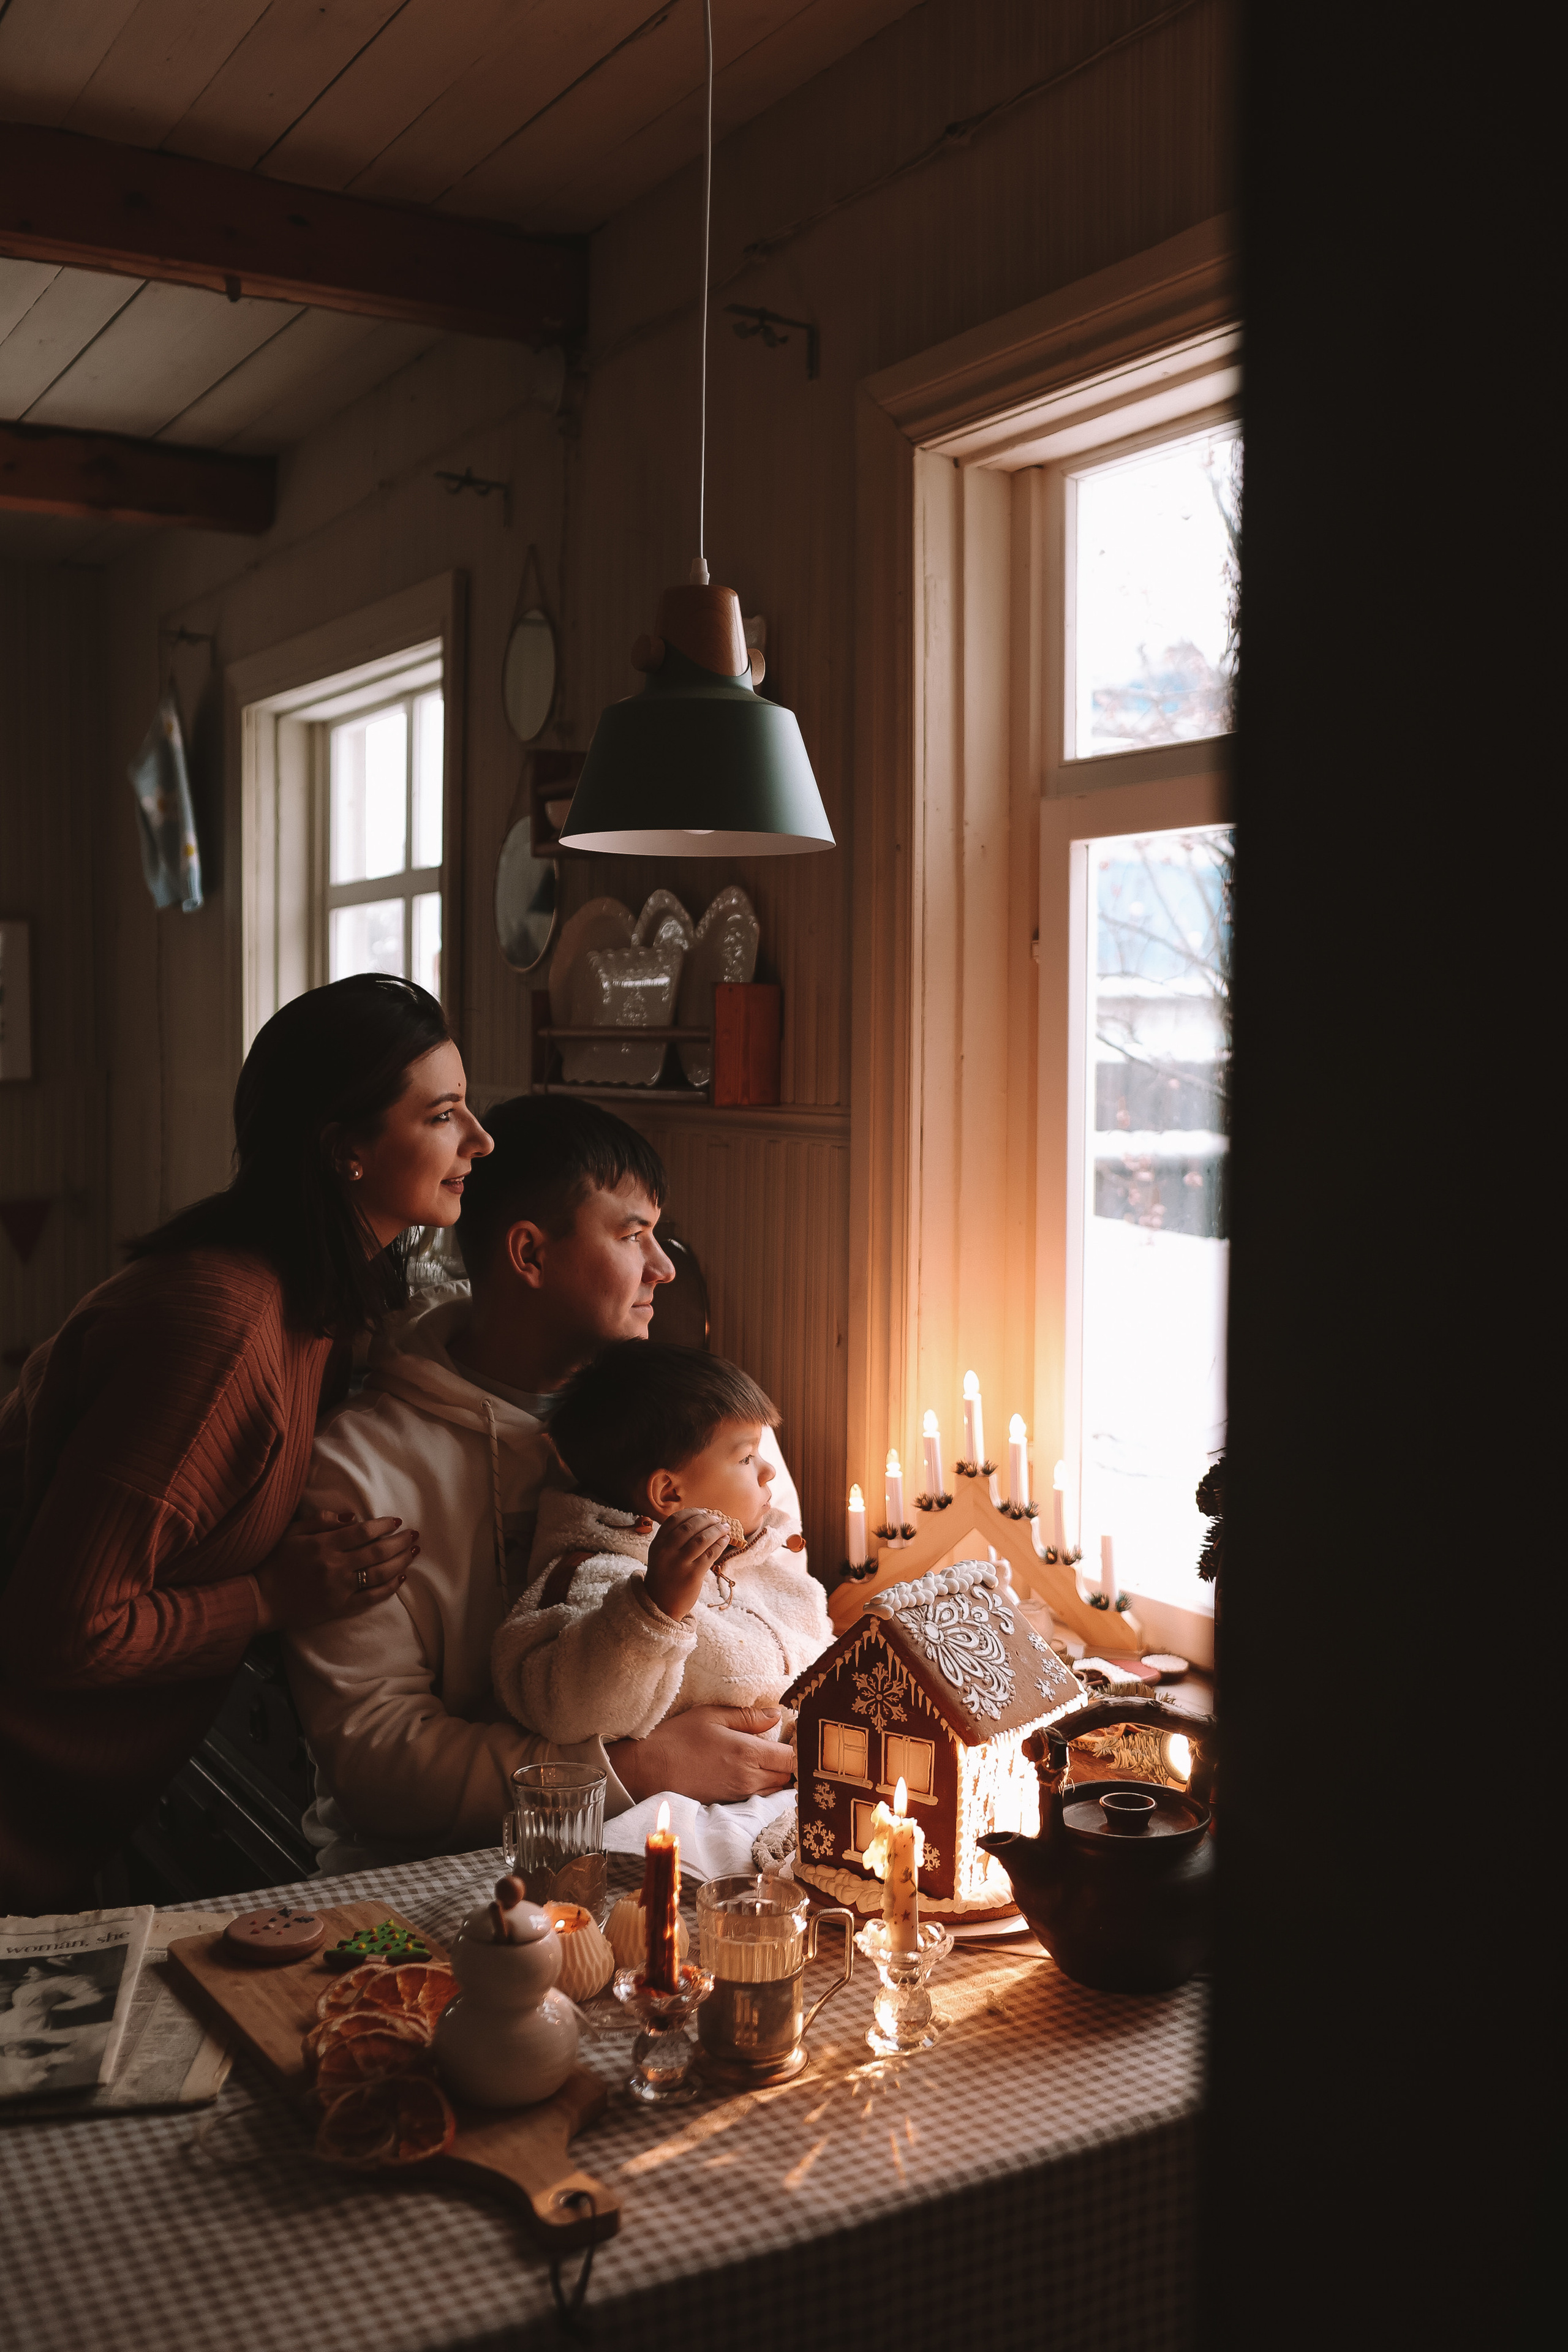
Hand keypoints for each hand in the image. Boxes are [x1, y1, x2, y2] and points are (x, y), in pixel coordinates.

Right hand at [252, 1509, 418, 1633]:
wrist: (261, 1599)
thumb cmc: (274, 1563)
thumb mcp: (292, 1533)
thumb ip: (321, 1520)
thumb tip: (352, 1516)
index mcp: (323, 1545)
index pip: (362, 1532)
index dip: (383, 1526)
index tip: (397, 1522)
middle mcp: (334, 1566)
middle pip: (377, 1552)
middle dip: (399, 1543)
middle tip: (414, 1535)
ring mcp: (339, 1589)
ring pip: (379, 1574)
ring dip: (400, 1562)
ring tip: (413, 1552)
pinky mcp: (339, 1608)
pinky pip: (371, 1598)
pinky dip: (389, 1588)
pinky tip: (400, 1577)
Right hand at [606, 1704, 795, 1805]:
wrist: (648, 1771)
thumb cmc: (677, 1738)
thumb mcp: (711, 1715)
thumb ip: (747, 1716)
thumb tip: (776, 1714)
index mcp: (748, 1754)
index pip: (793, 1757)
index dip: (801, 1746)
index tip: (799, 1732)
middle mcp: (749, 1778)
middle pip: (790, 1775)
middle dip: (794, 1761)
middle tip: (789, 1741)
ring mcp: (740, 1794)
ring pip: (777, 1788)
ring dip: (781, 1773)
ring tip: (774, 1754)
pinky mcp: (730, 1802)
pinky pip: (760, 1795)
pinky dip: (766, 1783)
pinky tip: (757, 1768)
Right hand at [643, 1509, 729, 1621]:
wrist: (660, 1604)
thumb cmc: (665, 1576)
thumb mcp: (660, 1555)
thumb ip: (672, 1539)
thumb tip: (699, 1520)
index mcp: (657, 1544)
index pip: (675, 1520)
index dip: (692, 1512)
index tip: (703, 1511)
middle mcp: (667, 1552)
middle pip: (690, 1527)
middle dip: (707, 1519)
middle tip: (717, 1518)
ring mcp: (679, 1563)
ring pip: (702, 1539)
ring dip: (717, 1530)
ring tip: (725, 1527)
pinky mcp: (693, 1575)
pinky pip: (710, 1554)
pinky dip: (720, 1544)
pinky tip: (725, 1540)